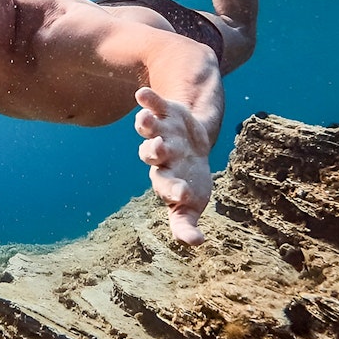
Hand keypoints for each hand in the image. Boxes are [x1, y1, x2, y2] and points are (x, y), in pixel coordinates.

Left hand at [134, 87, 212, 245]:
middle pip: (152, 155)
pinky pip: (154, 105)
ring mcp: (162, 132)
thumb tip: (196, 244)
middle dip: (154, 152)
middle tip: (158, 150)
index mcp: (166, 179)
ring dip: (146, 124)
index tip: (183, 192)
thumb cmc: (190, 182)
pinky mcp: (166, 113)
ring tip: (144, 119)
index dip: (172, 189)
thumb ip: (186, 223)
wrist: (194, 148)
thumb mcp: (192, 205)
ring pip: (149, 130)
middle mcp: (160, 155)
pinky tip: (142, 94)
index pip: (166, 186)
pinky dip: (148, 99)